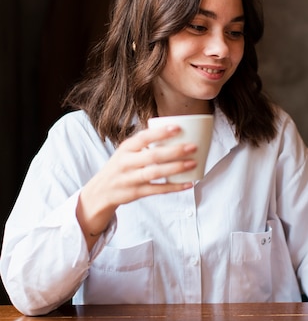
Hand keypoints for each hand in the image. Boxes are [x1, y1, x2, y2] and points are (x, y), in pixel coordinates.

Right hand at [76, 124, 196, 246]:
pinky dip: (174, 187)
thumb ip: (143, 142)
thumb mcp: (126, 151)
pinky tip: (188, 183)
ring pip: (155, 173)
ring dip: (176, 168)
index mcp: (126, 148)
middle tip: (193, 147)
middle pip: (153, 156)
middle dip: (175, 151)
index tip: (178, 127)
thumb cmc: (120, 167)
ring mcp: (130, 179)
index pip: (144, 137)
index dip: (161, 132)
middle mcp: (127, 162)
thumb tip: (171, 127)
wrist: (100, 191)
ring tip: (193, 163)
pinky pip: (158, 190)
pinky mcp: (136, 193)